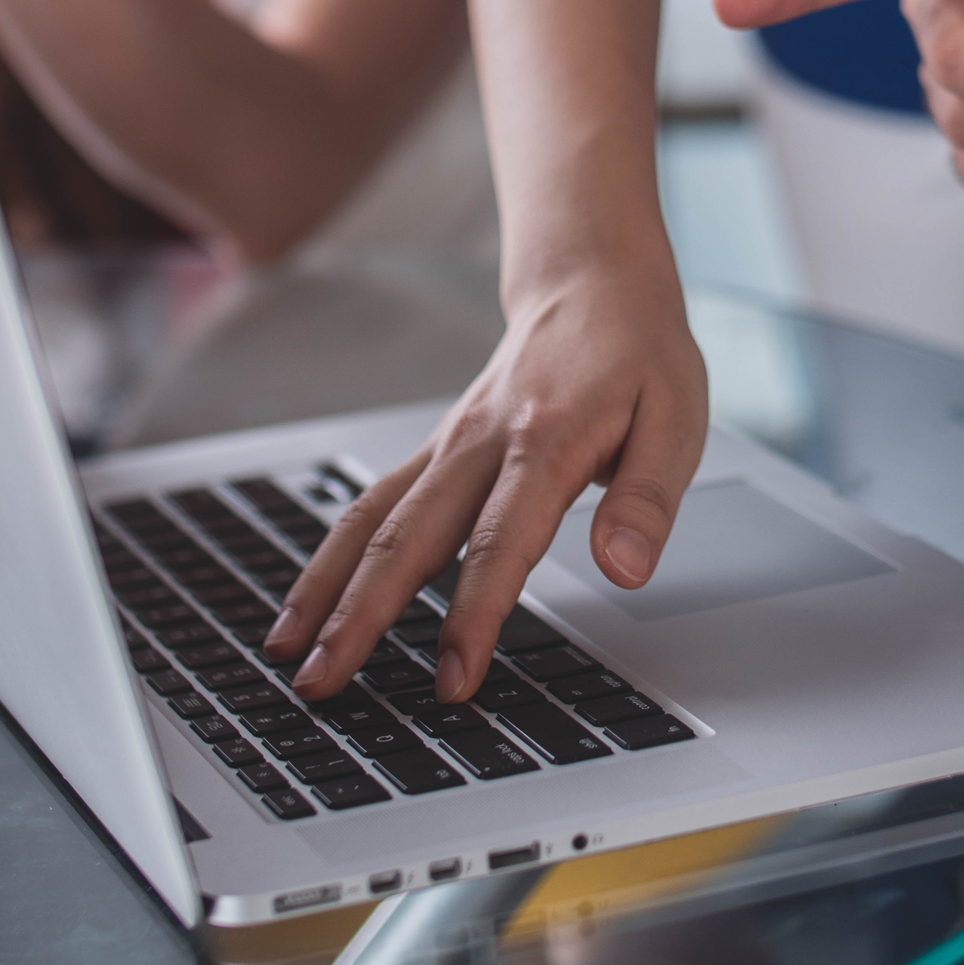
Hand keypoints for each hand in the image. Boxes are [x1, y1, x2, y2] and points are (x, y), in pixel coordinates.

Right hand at [265, 265, 707, 701]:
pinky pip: (372, 504)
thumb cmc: (638, 354)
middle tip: (323, 683)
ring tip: (285, 653)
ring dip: (325, 589)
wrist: (591, 281)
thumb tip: (624, 569)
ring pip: (370, 520)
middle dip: (360, 617)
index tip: (453, 678)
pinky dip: (332, 556)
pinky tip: (307, 603)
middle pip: (407, 537)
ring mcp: (448, 445)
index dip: (474, 614)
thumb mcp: (677, 419)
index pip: (500, 542)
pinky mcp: (435, 451)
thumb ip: (647, 499)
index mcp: (546, 440)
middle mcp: (480, 443)